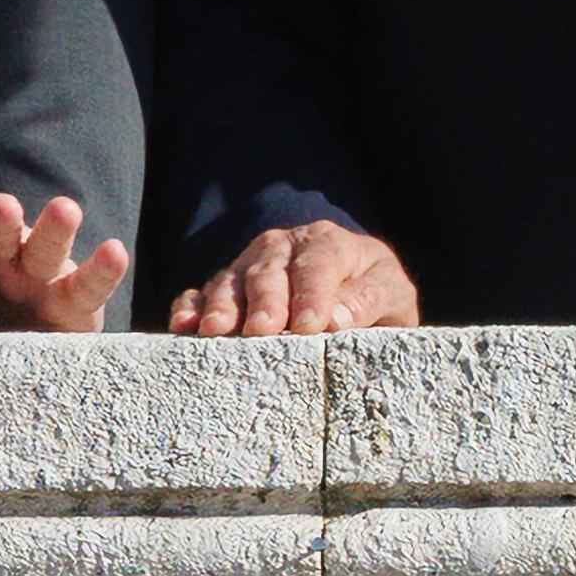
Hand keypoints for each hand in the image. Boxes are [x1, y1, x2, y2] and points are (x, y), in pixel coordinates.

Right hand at [162, 219, 421, 335]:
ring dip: (224, 304)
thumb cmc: (374, 297)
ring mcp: (251, 263)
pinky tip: (183, 326)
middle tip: (261, 330)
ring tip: (217, 331)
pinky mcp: (227, 284)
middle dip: (265, 300)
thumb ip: (370, 300)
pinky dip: (191, 305)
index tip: (309, 327)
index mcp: (330, 244)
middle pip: (270, 269)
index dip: (313, 295)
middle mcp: (285, 246)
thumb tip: (336, 320)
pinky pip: (203, 290)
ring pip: (234, 278)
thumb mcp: (392, 296)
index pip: (319, 265)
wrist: (354, 286)